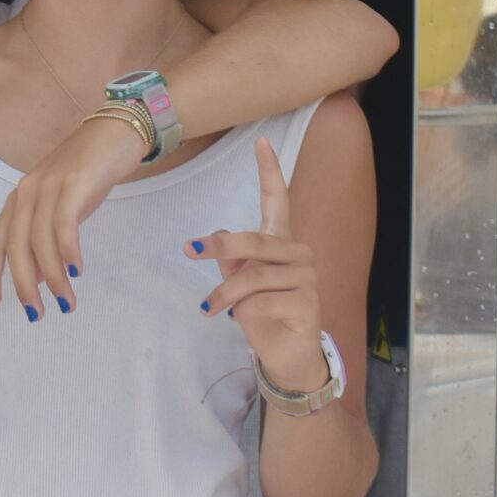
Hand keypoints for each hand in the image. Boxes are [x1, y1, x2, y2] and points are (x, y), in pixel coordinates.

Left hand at [0, 112, 149, 314]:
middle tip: (36, 314)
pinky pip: (64, 223)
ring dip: (53, 277)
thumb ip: (45, 239)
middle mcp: (26, 193)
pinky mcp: (75, 183)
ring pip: (40, 240)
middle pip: (14, 246)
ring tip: (66, 303)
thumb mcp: (60, 209)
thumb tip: (37, 279)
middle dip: (22, 285)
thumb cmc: (87, 175)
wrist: (114, 132)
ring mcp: (49, 186)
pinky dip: (68, 250)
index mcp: (18, 200)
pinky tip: (77, 269)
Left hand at [193, 136, 326, 389]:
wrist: (287, 355)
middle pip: (254, 240)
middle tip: (189, 250)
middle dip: (218, 246)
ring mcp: (306, 279)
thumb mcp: (240, 280)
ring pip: (253, 276)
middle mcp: (299, 254)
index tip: (261, 141)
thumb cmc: (263, 312)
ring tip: (212, 308)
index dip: (270, 171)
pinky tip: (239, 320)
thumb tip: (214, 237)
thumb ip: (231, 258)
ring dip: (225, 294)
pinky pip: (260, 302)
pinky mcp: (307, 305)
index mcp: (282, 242)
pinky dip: (241, 311)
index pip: (278, 201)